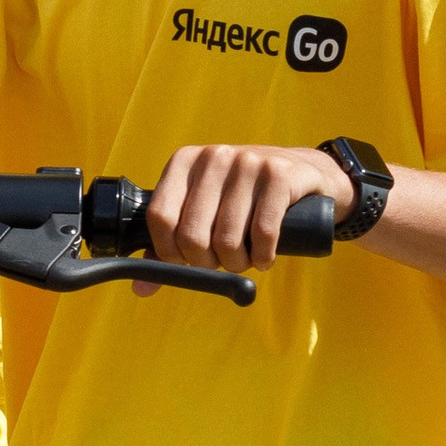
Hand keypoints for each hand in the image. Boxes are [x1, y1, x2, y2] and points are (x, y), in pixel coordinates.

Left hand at [142, 142, 350, 272]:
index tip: (186, 261)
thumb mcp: (204, 210)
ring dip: (236, 264)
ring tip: (245, 259)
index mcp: (184, 162)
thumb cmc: (244, 200)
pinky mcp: (279, 175)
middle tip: (221, 263)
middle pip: (192, 235)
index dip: (169, 252)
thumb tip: (141, 288)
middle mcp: (213, 157)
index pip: (159, 217)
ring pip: (227, 239)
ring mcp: (248, 162)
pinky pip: (263, 233)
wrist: (304, 173)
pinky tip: (264, 258)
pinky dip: (262, 257)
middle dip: (207, 263)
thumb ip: (170, 246)